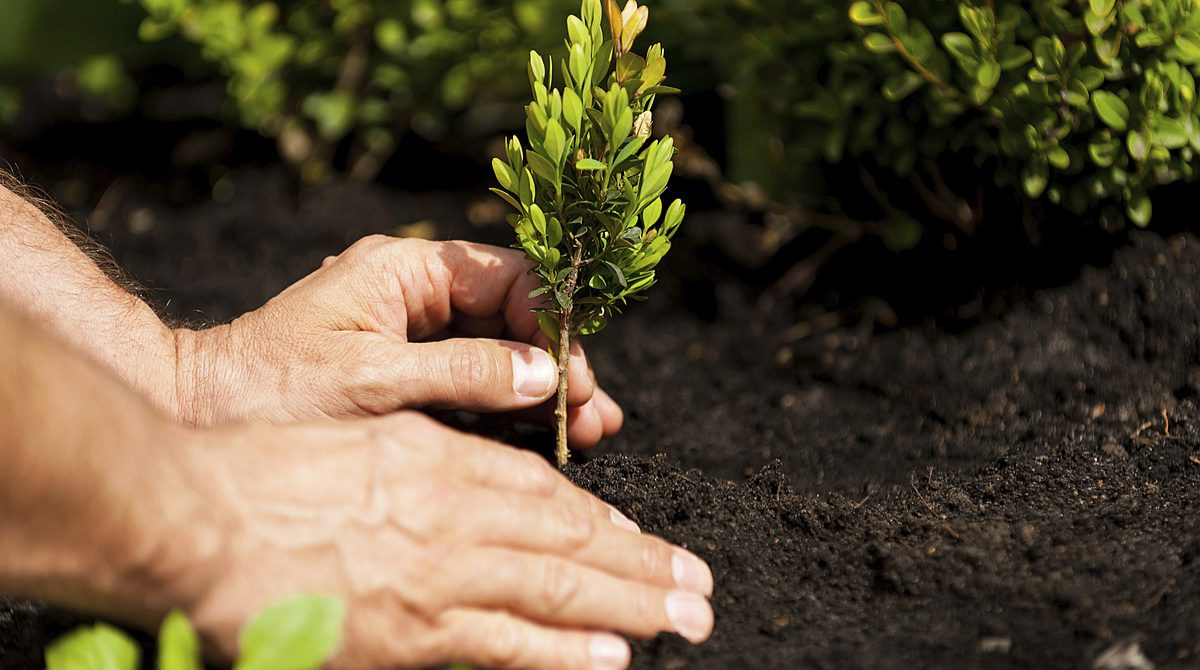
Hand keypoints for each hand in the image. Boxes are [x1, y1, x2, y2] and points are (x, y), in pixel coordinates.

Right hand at [162, 412, 712, 668]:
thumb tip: (477, 488)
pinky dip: (561, 651)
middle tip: (698, 585)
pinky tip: (608, 658)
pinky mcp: (410, 635)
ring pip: (556, 588)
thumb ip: (426, 460)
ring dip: (628, 605)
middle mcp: (454, 512)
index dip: (599, 519)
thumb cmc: (261, 469)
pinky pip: (504, 644)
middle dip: (642, 564)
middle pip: (569, 539)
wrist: (192, 518)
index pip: (542, 492)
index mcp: (439, 457)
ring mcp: (437, 574)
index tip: (638, 538)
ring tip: (683, 618)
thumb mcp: (359, 435)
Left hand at [175, 236, 621, 447]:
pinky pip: (474, 383)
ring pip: (500, 352)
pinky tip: (546, 435)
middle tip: (594, 415)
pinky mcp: (406, 375)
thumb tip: (547, 374)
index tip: (573, 378)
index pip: (507, 277)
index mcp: (405, 269)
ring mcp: (412, 335)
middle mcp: (415, 294)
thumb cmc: (271, 390)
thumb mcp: (373, 380)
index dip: (551, 323)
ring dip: (543, 390)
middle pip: (513, 316)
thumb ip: (465, 373)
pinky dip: (510, 409)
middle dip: (556, 364)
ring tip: (589, 432)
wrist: (198, 416)